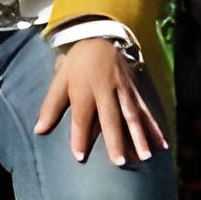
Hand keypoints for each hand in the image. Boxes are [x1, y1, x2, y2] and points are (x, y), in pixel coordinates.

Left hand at [31, 34, 166, 163]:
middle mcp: (106, 90)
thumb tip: (38, 130)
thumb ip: (51, 106)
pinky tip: (161, 143)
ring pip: (133, 116)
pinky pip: (146, 111)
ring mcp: (124, 91)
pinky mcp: (135, 91)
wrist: (100, 37)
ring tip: (144, 156)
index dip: (80, 136)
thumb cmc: (77, 64)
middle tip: (120, 162)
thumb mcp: (60, 79)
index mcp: (85, 89)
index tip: (79, 156)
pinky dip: (154, 127)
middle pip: (111, 118)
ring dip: (140, 136)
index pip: (82, 117)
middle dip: (116, 140)